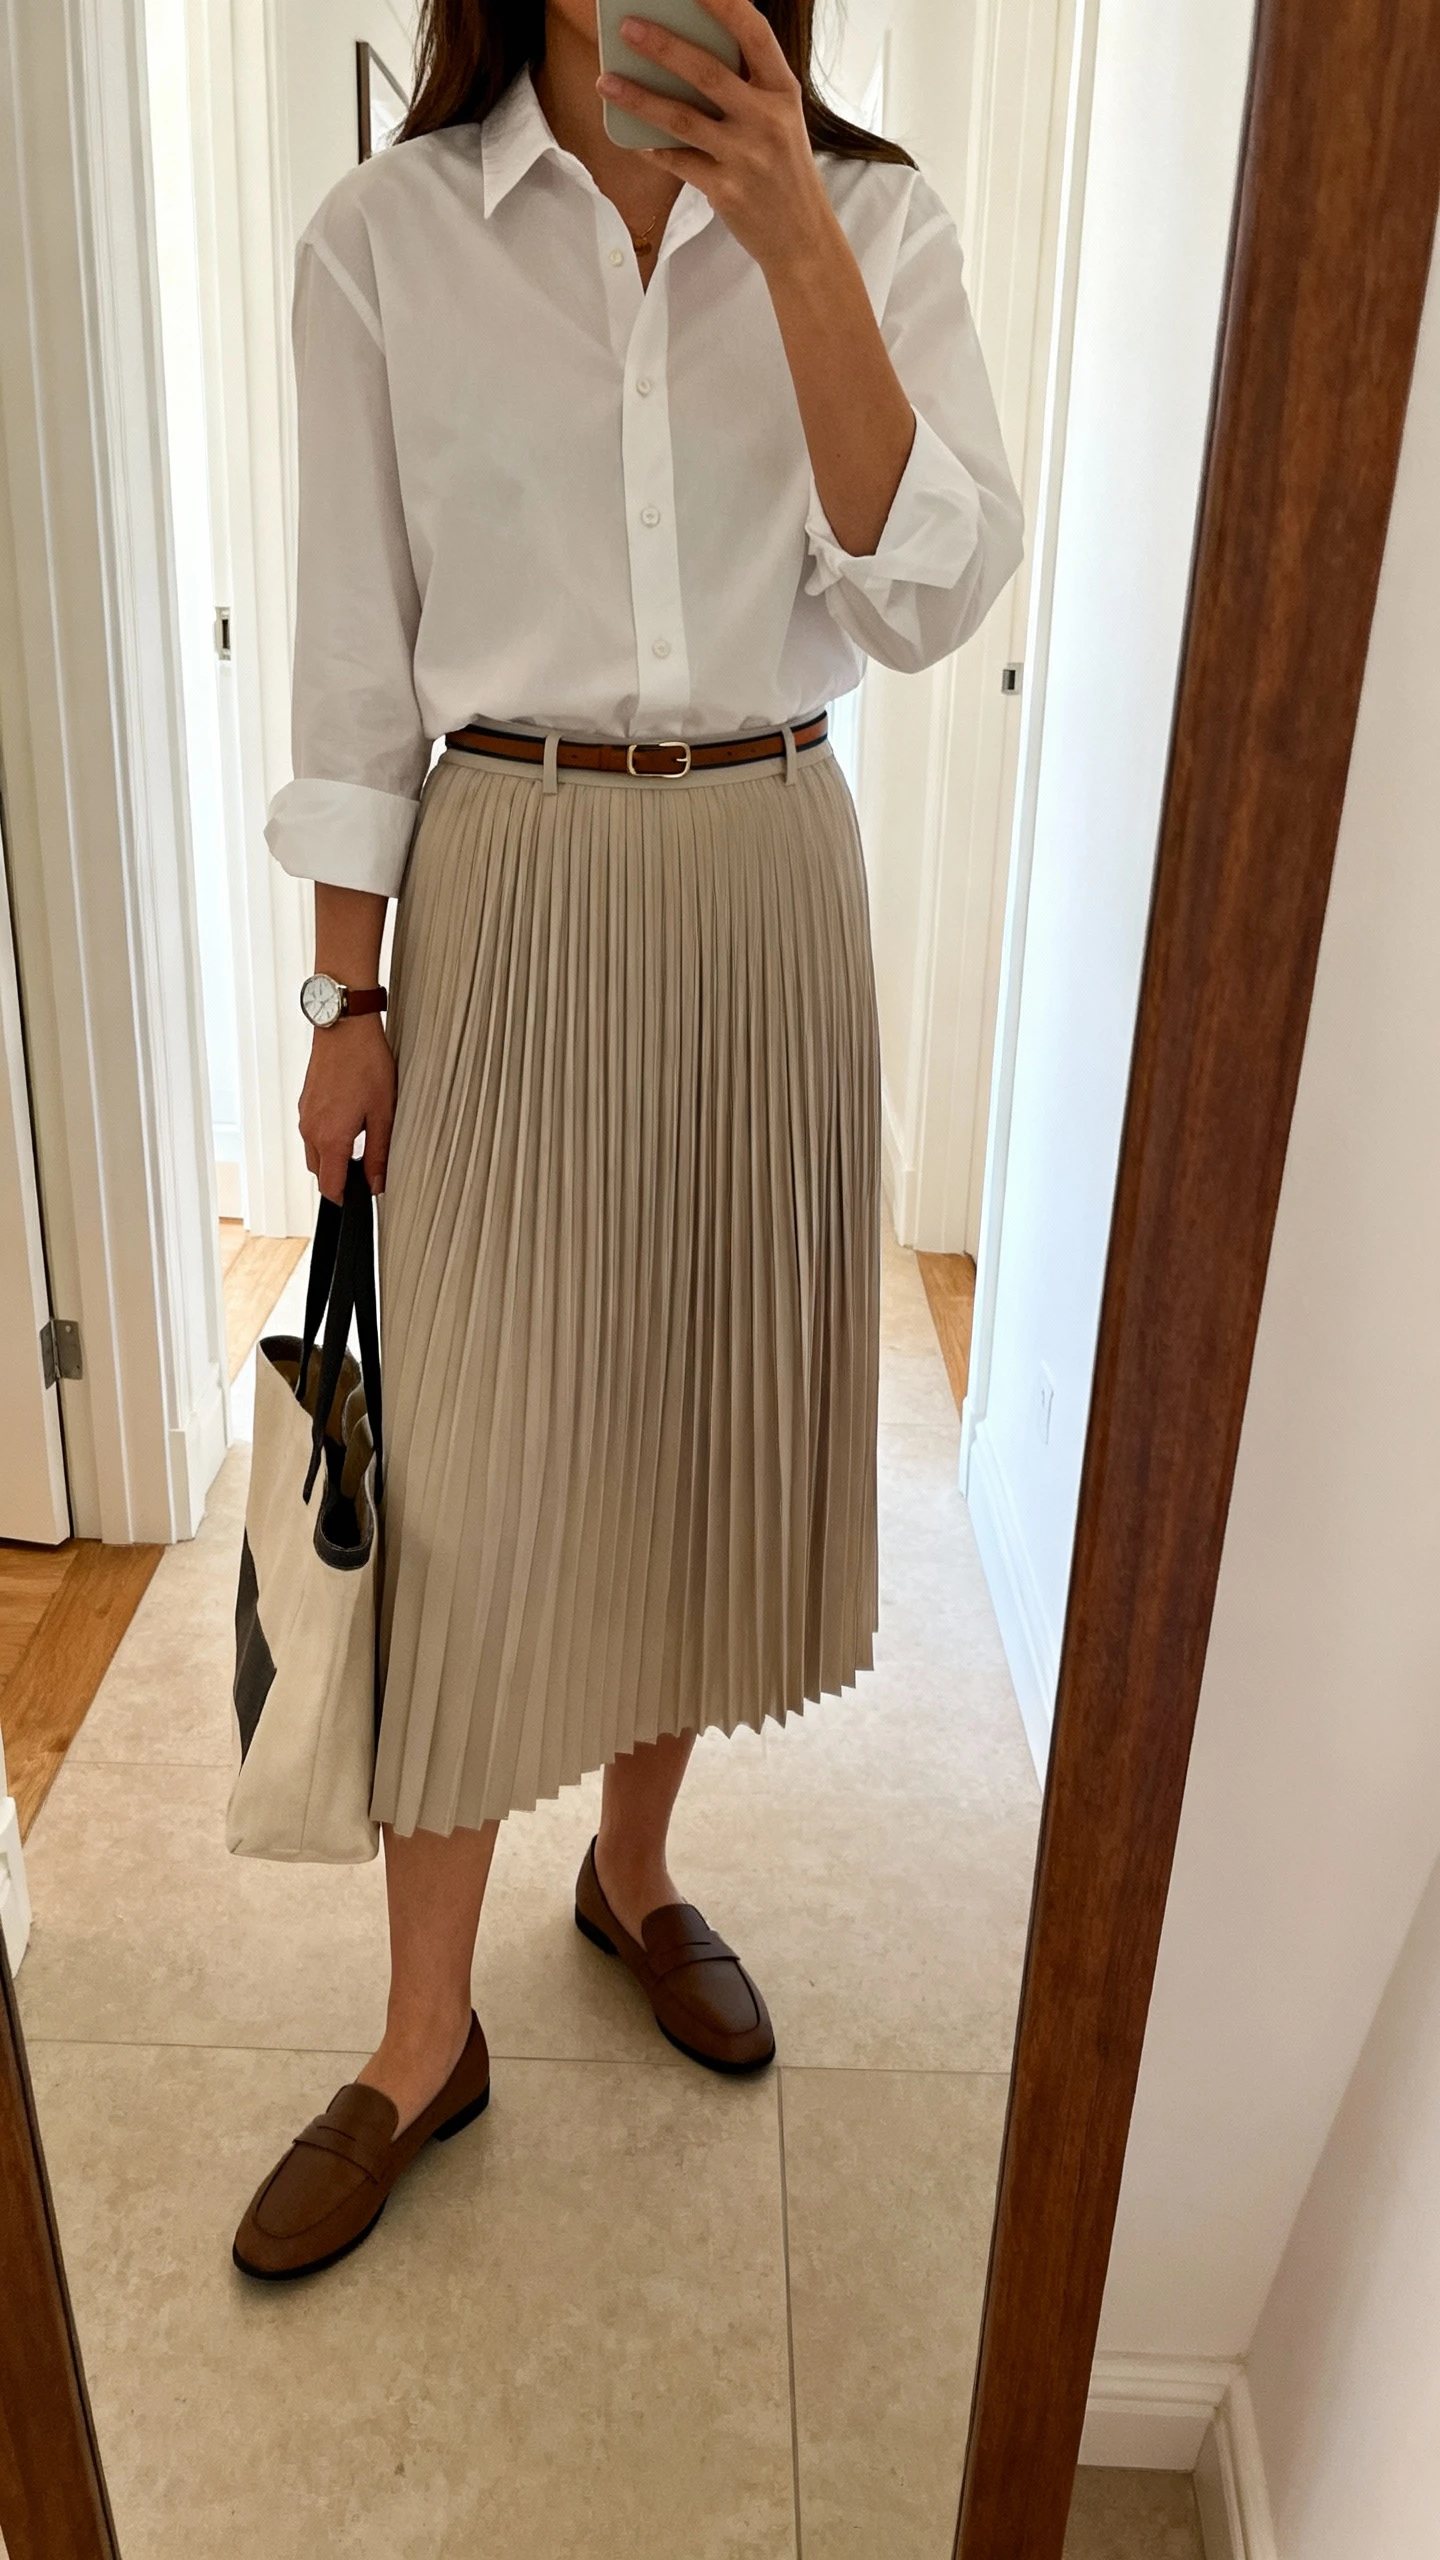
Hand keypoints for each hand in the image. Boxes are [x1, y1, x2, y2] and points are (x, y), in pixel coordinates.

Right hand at [298, 1015, 395, 1202]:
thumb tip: (376, 1184)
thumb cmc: (366, 1063)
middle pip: (320, 1173)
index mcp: (331, 1138)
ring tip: (360, 1144)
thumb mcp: (383, 1114)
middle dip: (339, 1179)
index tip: (359, 1198)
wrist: (345, 1027)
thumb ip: (378, 1154)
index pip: (330, 1187)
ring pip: (314, 1154)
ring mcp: (305, 1116)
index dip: (345, 1198)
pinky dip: (326, 1139)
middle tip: (365, 1171)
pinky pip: (312, 1133)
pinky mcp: (306, 1103)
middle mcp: (311, 1130)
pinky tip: (348, 1123)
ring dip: (332, 1158)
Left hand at [597, 0, 835, 276]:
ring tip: (606, 82)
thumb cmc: (783, 169)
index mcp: (783, 92)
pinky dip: (653, 147)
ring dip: (639, 98)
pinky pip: (678, 162)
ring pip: (681, 119)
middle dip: (662, 46)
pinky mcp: (725, 190)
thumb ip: (747, 86)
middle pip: (706, 72)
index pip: (754, 33)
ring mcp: (745, 157)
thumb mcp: (781, 118)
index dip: (723, 4)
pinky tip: (634, 136)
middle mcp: (766, 120)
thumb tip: (686, 53)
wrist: (801, 236)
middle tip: (626, 26)